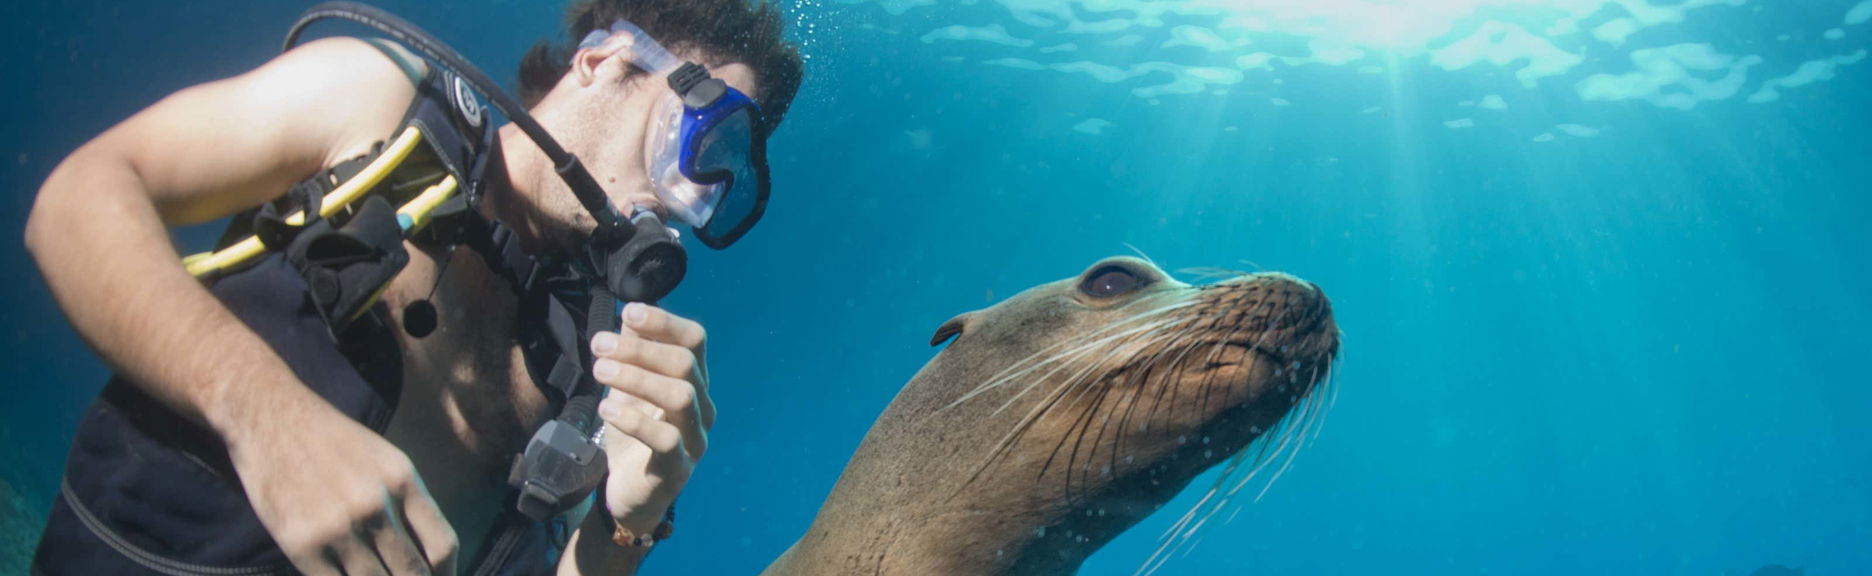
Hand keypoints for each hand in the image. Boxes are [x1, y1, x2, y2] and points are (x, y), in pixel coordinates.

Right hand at [226, 398, 457, 574]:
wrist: (271, 418)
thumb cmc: (333, 441)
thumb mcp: (386, 460)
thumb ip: (409, 504)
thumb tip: (429, 555)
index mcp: (402, 481)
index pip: (441, 546)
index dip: (447, 575)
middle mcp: (374, 505)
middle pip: (412, 572)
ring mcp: (336, 527)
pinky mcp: (300, 544)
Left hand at [587, 303, 714, 531]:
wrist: (631, 492)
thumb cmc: (633, 433)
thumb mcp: (628, 387)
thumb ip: (632, 352)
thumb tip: (629, 312)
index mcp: (694, 381)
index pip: (695, 340)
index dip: (665, 322)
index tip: (628, 312)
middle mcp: (702, 406)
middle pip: (685, 364)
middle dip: (640, 349)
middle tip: (599, 346)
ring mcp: (695, 438)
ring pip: (681, 396)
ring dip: (637, 378)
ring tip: (599, 371)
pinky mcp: (678, 468)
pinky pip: (666, 440)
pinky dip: (633, 420)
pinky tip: (606, 410)